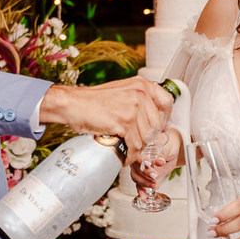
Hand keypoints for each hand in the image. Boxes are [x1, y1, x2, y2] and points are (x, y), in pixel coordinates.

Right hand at [40, 79, 173, 164]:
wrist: (72, 104)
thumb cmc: (92, 101)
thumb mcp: (121, 92)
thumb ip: (138, 100)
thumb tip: (152, 117)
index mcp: (141, 84)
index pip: (167, 102)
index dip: (165, 118)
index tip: (160, 128)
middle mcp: (140, 94)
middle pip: (156, 125)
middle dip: (147, 138)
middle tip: (137, 143)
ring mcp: (133, 107)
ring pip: (146, 137)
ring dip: (138, 148)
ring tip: (128, 148)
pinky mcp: (125, 122)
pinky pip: (135, 145)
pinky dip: (131, 154)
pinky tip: (124, 154)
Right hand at [131, 128, 182, 190]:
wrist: (172, 152)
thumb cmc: (168, 146)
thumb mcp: (167, 149)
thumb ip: (162, 154)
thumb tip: (160, 160)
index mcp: (141, 149)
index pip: (137, 155)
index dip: (141, 160)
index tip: (148, 163)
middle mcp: (138, 159)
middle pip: (135, 168)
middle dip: (144, 174)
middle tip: (154, 176)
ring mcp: (140, 169)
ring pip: (136, 178)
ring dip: (144, 184)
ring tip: (155, 186)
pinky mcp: (144, 177)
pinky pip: (140, 185)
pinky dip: (141, 191)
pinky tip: (144, 197)